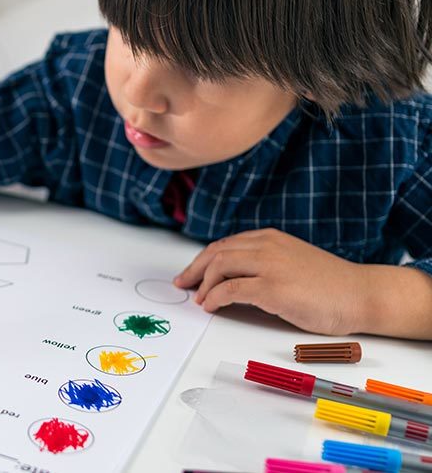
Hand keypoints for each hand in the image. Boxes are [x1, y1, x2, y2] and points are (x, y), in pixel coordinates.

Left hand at [173, 228, 366, 334]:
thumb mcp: (290, 262)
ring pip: (219, 267)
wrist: (361, 294)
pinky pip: (230, 290)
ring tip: (199, 300)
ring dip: (203, 285)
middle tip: (183, 285)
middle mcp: (266, 246)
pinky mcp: (272, 288)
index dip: (202, 260)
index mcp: (269, 238)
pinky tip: (211, 307)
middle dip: (194, 270)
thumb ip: (263, 264)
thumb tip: (231, 280)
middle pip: (215, 253)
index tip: (190, 274)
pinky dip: (214, 298)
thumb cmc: (329, 284)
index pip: (224, 245)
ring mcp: (269, 265)